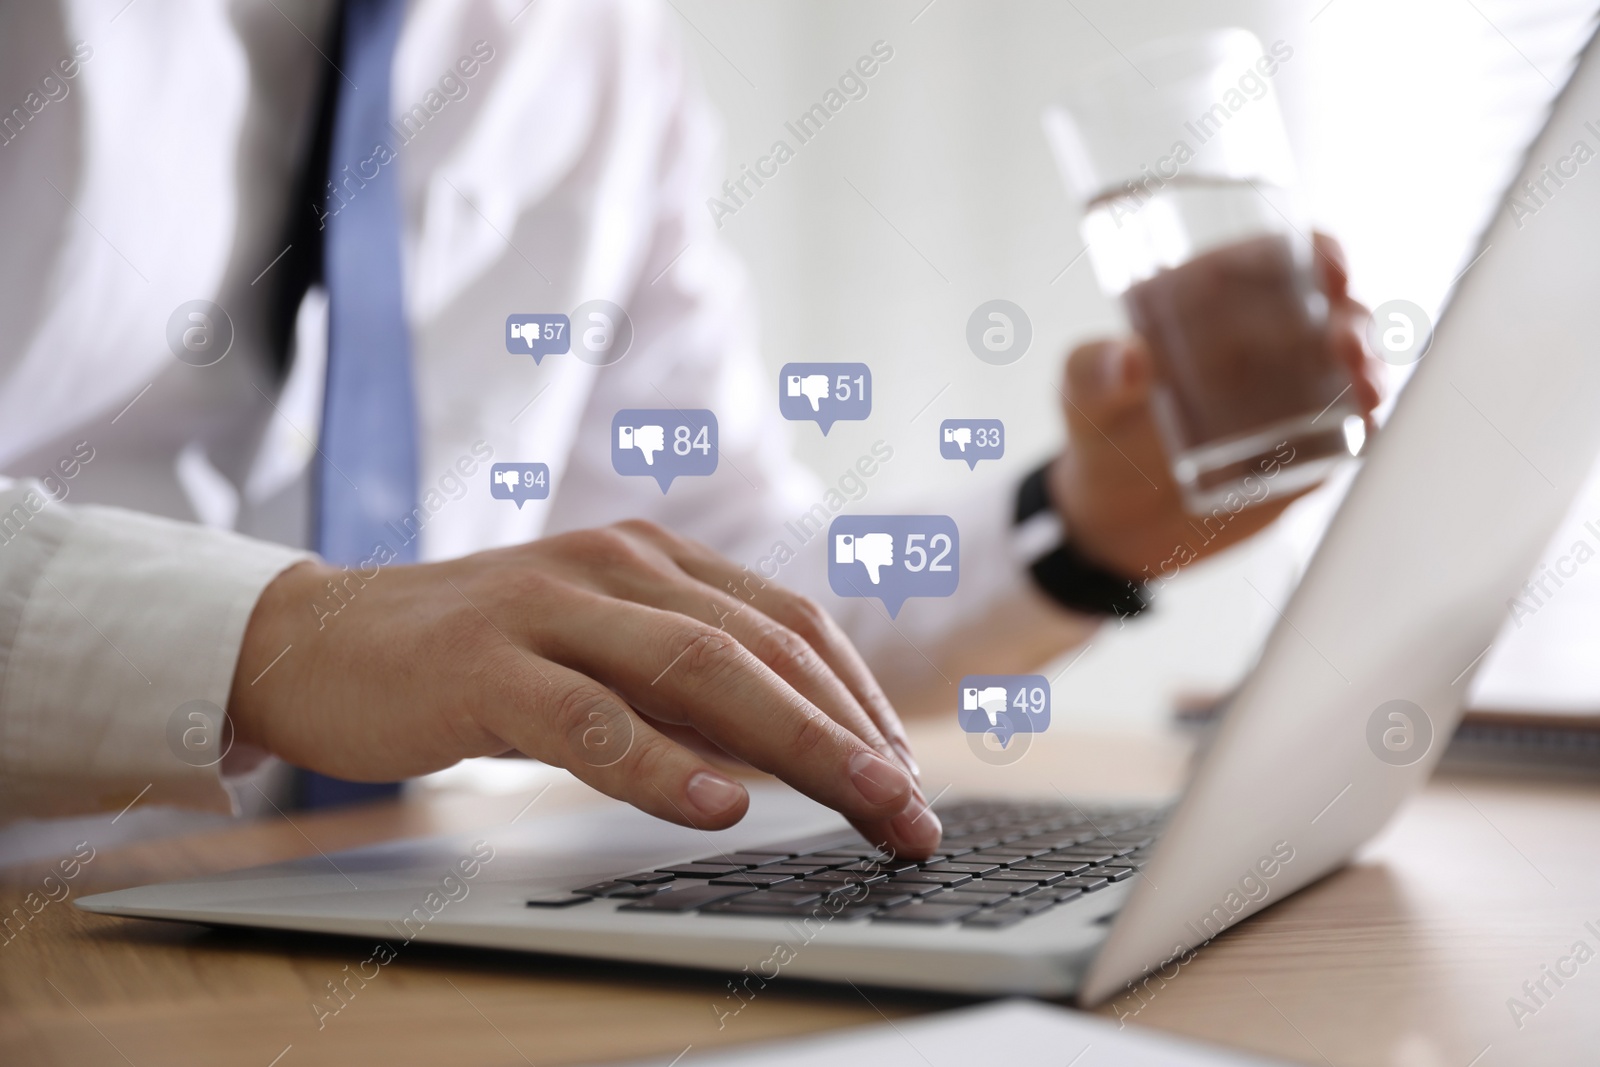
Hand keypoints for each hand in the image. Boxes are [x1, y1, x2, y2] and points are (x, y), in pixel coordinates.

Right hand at [228, 520, 940, 856]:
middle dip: (852, 733)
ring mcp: (551, 607)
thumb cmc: (478, 659)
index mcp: (656, 561)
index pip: (789, 624)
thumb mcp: (600, 661)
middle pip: (765, 649)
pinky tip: (718, 804)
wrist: (321, 640)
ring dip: (796, 743)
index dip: (860, 699)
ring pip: (700, 670)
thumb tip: (797, 758)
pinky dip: (661, 763)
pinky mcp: (486, 665)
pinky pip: (591, 718)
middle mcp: (619, 567)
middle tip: (911, 810)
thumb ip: (686, 695)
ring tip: (861, 803)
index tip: (906, 773)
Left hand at [1048, 233, 1383, 579]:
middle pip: (1329, 307)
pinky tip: (1366, 426)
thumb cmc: (1100, 433)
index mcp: (1212, 300)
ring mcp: (1291, 388)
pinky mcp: (1308, 443)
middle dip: (1353, 317)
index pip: (1276, 257)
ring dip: (1369, 367)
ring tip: (1363, 388)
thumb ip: (1094, 374)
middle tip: (1346, 344)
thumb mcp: (1082, 397)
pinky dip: (1367, 422)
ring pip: (1352, 363)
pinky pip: (1351, 426)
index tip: (1331, 267)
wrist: (1118, 520)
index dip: (1315, 252)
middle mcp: (1262, 336)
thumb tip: (1128, 358)